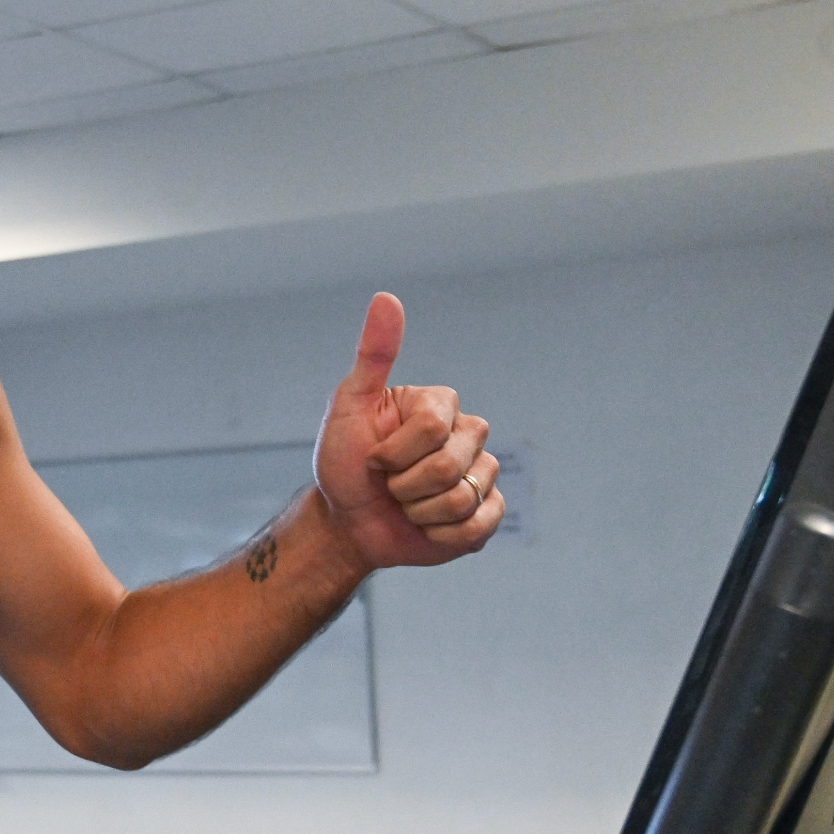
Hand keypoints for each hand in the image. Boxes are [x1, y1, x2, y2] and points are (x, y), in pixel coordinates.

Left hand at [313, 292, 500, 569]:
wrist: (347, 520)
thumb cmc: (345, 462)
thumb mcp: (349, 406)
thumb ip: (373, 355)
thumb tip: (386, 297)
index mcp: (440, 405)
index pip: (433, 427)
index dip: (394, 452)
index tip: (374, 455)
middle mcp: (469, 435)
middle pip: (448, 466)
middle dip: (403, 485)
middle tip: (389, 484)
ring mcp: (482, 475)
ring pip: (461, 499)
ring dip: (418, 513)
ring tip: (405, 506)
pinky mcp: (487, 514)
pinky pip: (477, 527)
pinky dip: (440, 536)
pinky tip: (426, 528)